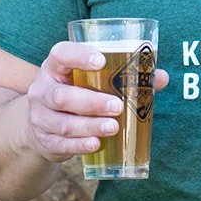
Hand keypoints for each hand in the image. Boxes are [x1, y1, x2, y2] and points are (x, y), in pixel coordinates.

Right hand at [19, 40, 168, 163]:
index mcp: (55, 67)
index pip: (60, 54)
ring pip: (62, 123)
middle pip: (61, 95)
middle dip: (90, 102)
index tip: (101, 61)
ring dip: (89, 125)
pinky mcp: (44, 140)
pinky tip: (96, 144)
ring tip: (113, 127)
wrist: (42, 126)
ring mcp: (40, 117)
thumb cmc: (77, 93)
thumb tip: (160, 77)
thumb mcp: (91, 81)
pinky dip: (79, 145)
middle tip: (117, 106)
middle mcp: (42, 90)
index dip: (78, 55)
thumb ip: (125, 77)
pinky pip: (60, 144)